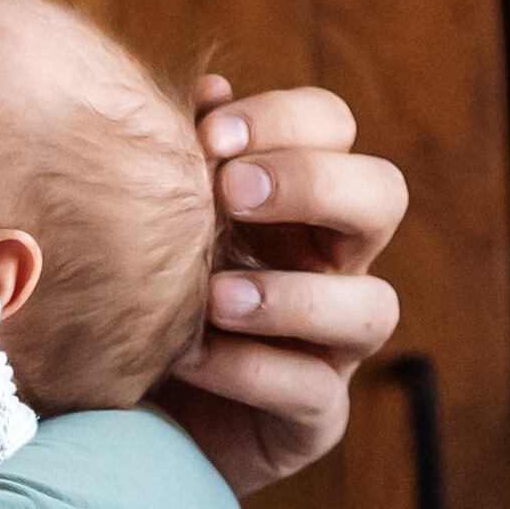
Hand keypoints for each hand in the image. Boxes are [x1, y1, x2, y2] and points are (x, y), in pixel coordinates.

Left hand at [156, 78, 405, 494]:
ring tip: (215, 297)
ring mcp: (333, 345)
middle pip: (384, 195)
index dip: (286, 119)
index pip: (333, 126)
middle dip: (314, 184)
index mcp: (300, 200)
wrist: (125, 415)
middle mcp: (335, 263)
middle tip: (229, 191)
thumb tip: (212, 89)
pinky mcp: (311, 419)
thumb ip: (184, 160)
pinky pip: (313, 392)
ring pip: (373, 306)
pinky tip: (191, 357)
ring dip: (293, 294)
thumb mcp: (158, 224)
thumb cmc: (147, 297)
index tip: (210, 137)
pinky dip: (253, 371)